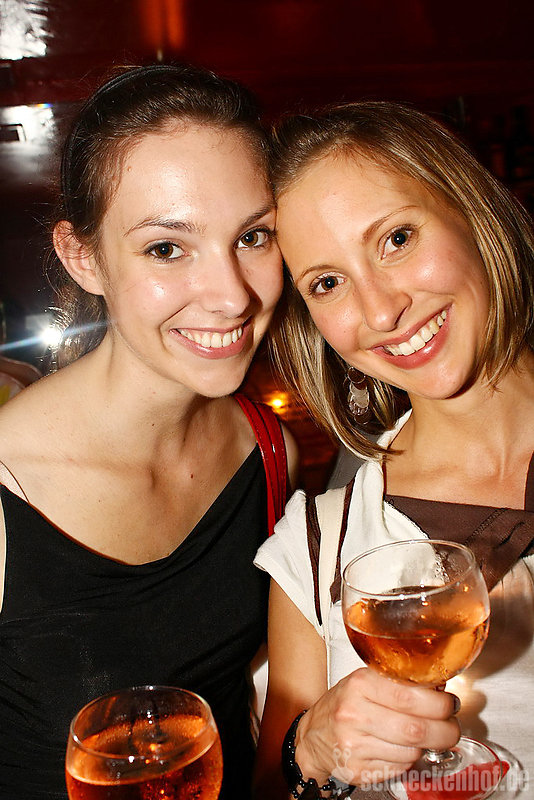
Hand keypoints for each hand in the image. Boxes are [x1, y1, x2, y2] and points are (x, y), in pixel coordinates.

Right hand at [294, 667, 459, 786]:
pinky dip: (408, 761)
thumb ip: (398, 683)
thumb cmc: (344, 705)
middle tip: (451, 728)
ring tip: (424, 738)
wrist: (313, 737)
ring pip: (410, 752)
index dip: (439, 704)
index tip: (450, 705)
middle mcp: (354, 714)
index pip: (410, 696)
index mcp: (359, 684)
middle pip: (415, 729)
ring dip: (426, 747)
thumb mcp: (365, 682)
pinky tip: (402, 749)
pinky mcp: (358, 771)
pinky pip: (399, 769)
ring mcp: (354, 745)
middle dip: (444, 731)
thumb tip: (440, 690)